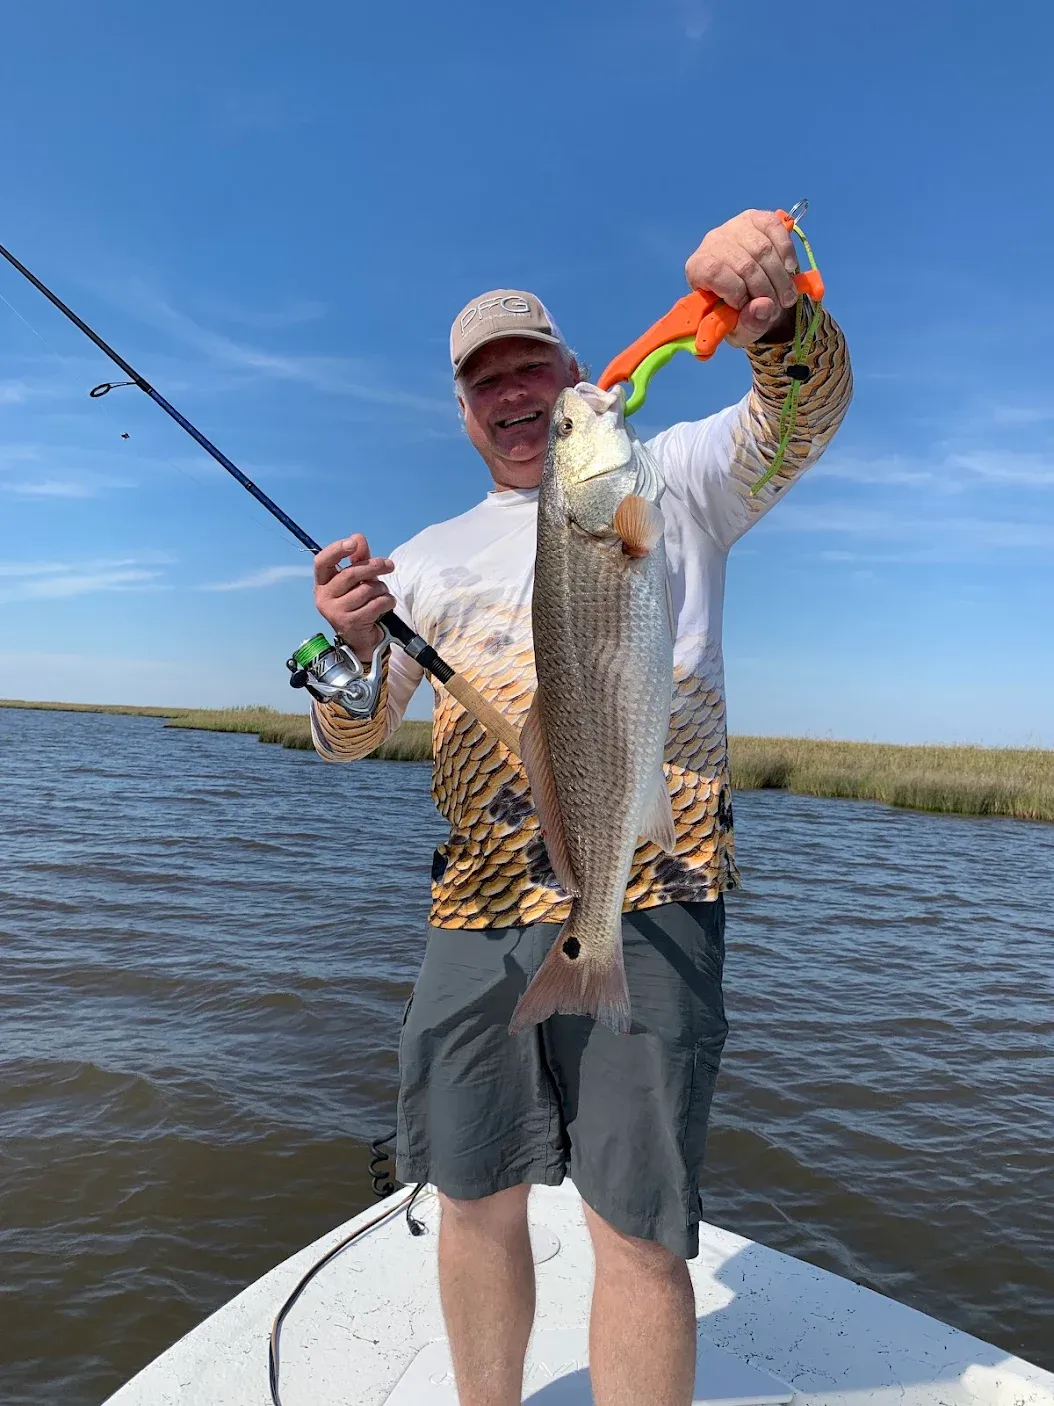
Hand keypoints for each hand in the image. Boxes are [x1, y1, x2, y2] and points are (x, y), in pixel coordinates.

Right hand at [314, 534, 394, 661]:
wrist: (361, 639)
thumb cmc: (359, 604)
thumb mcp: (359, 579)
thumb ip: (358, 558)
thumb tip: (358, 537)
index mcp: (322, 583)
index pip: (322, 561)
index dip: (337, 549)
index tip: (353, 543)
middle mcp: (323, 597)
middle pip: (350, 574)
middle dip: (374, 567)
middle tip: (389, 565)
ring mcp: (335, 611)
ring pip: (366, 589)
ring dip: (382, 589)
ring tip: (382, 594)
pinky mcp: (349, 623)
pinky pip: (376, 604)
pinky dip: (387, 602)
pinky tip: (385, 605)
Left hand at [685, 209, 798, 346]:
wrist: (751, 290)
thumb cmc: (738, 311)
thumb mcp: (739, 329)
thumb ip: (748, 325)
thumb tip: (764, 306)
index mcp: (698, 269)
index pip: (713, 272)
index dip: (735, 291)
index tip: (747, 307)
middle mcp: (713, 242)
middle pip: (743, 263)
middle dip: (765, 290)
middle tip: (778, 307)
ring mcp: (735, 227)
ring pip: (762, 249)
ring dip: (779, 277)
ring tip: (787, 297)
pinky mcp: (756, 218)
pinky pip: (774, 227)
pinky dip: (786, 250)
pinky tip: (789, 269)